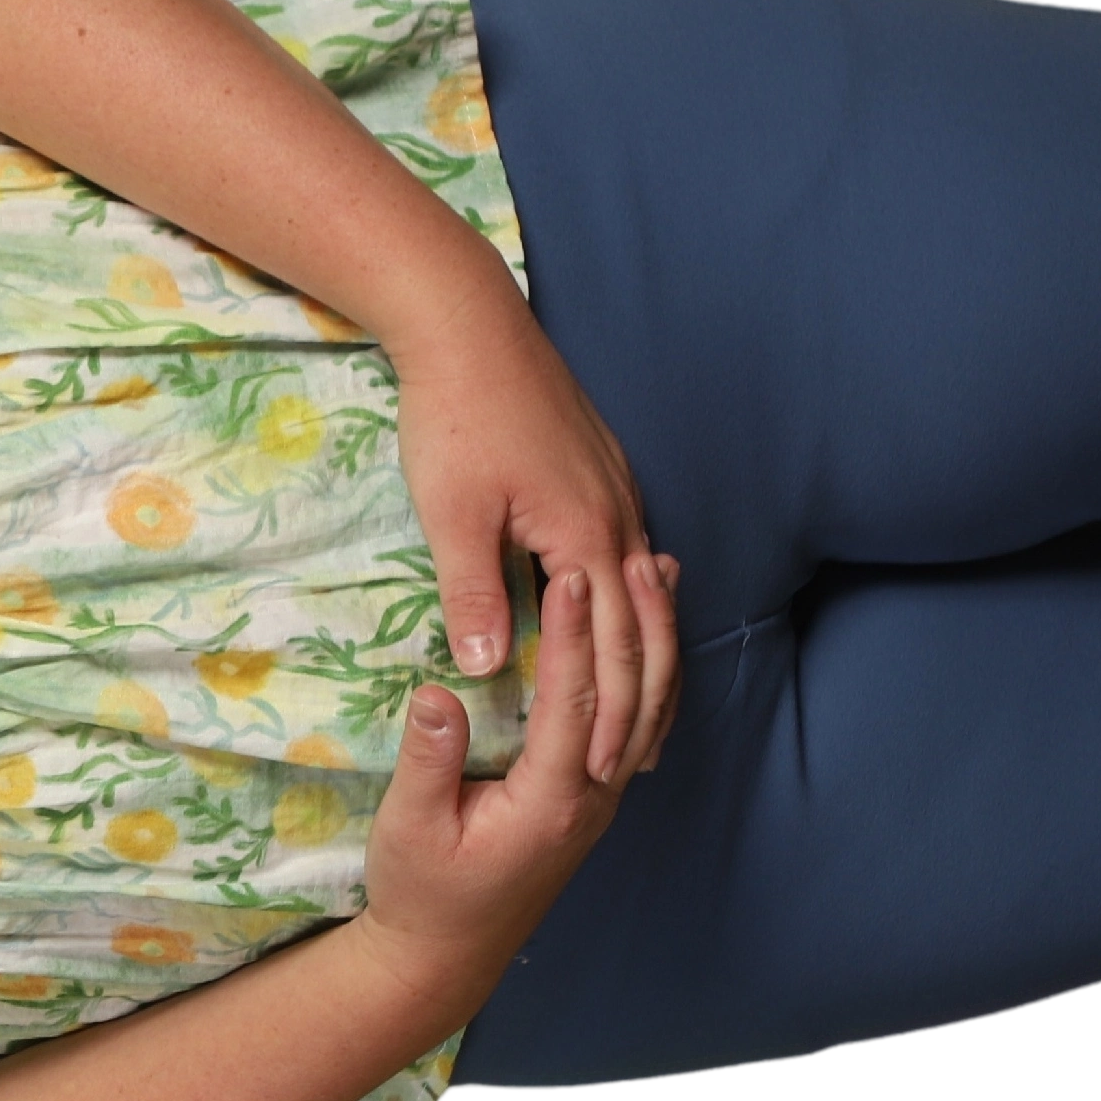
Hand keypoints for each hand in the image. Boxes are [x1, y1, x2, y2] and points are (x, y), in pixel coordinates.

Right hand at [344, 565, 638, 1014]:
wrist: (447, 953)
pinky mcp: (593, 797)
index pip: (571, 701)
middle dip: (634, 622)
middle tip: (634, 554)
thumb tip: (438, 691)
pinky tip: (647, 636)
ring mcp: (600, 799)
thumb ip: (429, 761)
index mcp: (548, 800)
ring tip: (659, 573)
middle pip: (633, 697)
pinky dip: (651, 672)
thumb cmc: (422, 890)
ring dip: (657, 639)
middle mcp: (591, 797)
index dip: (570, 636)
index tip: (567, 575)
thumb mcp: (407, 828)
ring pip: (648, 709)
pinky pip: (637, 725)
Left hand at [391, 301, 682, 781]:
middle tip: (633, 767)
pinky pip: (634, 562)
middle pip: (646, 631)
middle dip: (643, 703)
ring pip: (648, 597)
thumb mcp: (453, 515)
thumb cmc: (455, 419)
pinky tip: (625, 628)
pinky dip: (635, 612)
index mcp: (585, 537)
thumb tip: (491, 670)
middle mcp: (618, 519)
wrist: (471, 328)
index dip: (609, 715)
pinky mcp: (605, 476)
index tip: (602, 773)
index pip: (613, 649)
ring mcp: (619, 494)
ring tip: (642, 717)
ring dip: (647, 662)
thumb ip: (475, 594)